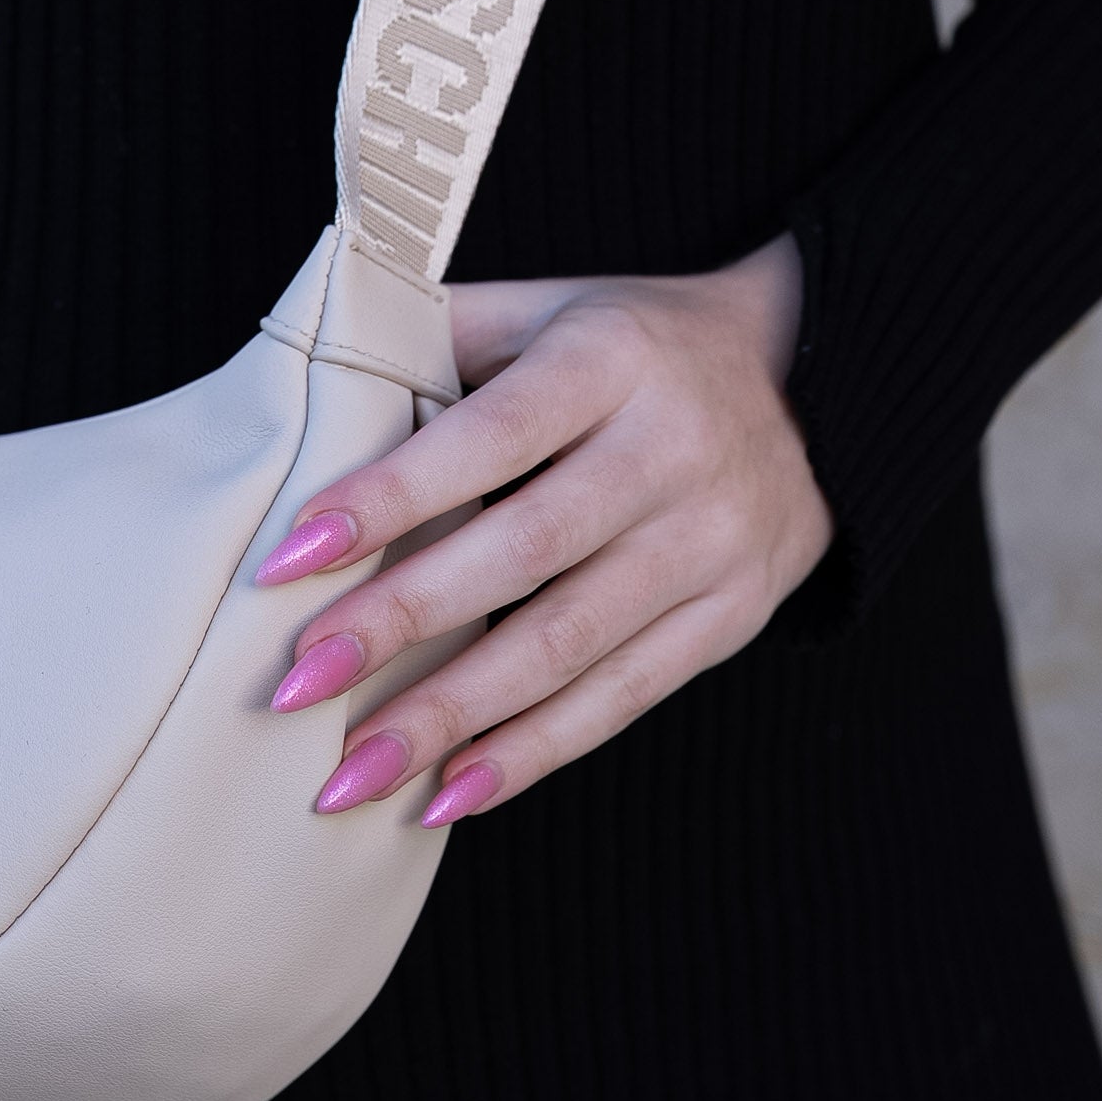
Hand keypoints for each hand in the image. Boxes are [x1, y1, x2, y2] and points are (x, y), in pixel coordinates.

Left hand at [254, 236, 830, 823]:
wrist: (813, 381)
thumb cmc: (631, 344)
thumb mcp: (548, 307)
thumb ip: (438, 336)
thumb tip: (310, 389)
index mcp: (611, 360)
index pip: (489, 435)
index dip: (390, 497)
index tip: (288, 557)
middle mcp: (670, 451)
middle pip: (525, 551)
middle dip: (401, 624)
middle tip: (295, 686)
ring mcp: (710, 543)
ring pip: (569, 645)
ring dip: (452, 718)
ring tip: (349, 773)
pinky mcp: (732, 616)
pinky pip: (623, 697)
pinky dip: (532, 752)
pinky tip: (446, 793)